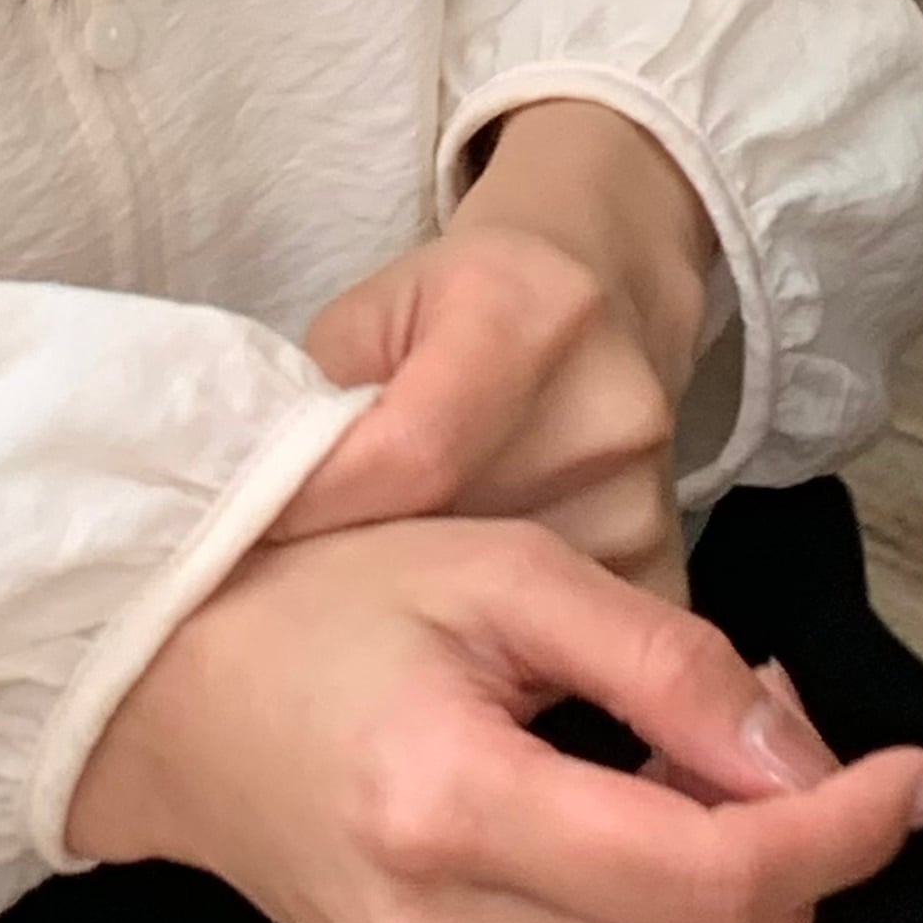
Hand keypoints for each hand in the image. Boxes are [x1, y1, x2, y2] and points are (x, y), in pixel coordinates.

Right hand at [65, 516, 922, 922]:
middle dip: (802, 851)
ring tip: (682, 768)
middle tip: (751, 723)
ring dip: (750, 897)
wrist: (168, 705)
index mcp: (446, 810)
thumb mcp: (502, 573)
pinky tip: (626, 828)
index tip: (910, 768)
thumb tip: (808, 762)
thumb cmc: (322, 607)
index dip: (847, 827)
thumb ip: (668, 662)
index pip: (719, 876)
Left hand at [279, 101, 718, 597]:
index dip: (321, 504)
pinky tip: (450, 622)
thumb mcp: (372, 315)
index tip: (254, 535)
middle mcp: (602, 404)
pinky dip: (498, 635)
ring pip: (506, 592)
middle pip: (459, 530)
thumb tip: (266, 509)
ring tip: (366, 597)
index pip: (409, 451)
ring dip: (426, 606)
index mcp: (520, 314)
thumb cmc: (459, 299)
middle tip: (295, 582)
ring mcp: (646, 486)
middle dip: (363, 562)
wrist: (601, 287)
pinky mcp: (668, 553)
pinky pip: (564, 627)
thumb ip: (325, 400)